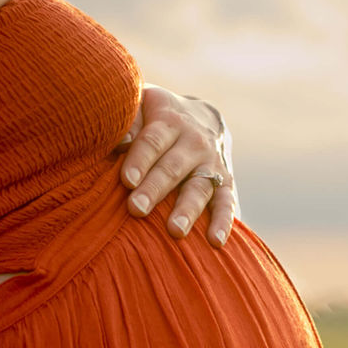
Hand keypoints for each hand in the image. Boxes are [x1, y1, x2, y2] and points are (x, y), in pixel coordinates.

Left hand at [116, 85, 237, 247]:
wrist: (203, 117)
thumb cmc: (157, 116)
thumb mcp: (142, 105)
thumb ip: (129, 120)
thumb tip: (120, 141)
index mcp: (170, 120)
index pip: (153, 141)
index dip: (140, 160)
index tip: (127, 181)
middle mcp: (195, 141)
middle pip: (173, 167)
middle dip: (155, 189)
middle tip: (137, 209)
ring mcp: (213, 164)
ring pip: (199, 188)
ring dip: (188, 210)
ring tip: (175, 231)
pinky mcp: (225, 183)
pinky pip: (227, 203)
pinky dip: (223, 222)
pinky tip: (215, 242)